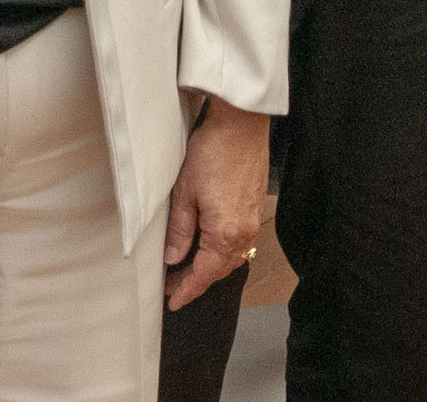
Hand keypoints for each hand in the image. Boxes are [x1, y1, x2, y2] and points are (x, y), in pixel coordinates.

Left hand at [163, 98, 269, 309]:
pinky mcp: (255, 207)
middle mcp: (243, 233)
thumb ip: (179, 230)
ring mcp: (252, 221)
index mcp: (224, 234)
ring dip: (210, 266)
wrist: (241, 125)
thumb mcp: (184, 193)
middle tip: (173, 285)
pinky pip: (240, 242)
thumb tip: (172, 257)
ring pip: (231, 257)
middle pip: (219, 270)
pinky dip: (223, 251)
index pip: (203, 274)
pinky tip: (210, 246)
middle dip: (196, 280)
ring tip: (188, 268)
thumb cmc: (212, 153)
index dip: (186, 291)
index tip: (172, 302)